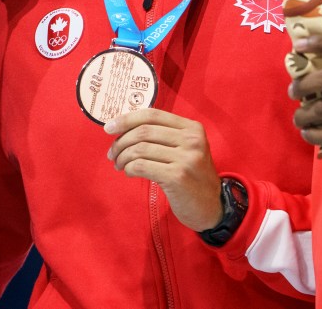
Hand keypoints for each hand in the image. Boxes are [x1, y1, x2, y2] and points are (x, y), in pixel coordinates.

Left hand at [104, 109, 223, 231]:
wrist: (213, 207)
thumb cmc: (193, 177)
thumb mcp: (186, 150)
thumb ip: (163, 136)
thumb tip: (124, 127)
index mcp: (192, 128)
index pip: (152, 114)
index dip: (127, 119)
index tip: (109, 128)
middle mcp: (191, 140)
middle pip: (144, 131)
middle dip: (121, 142)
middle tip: (112, 154)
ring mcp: (186, 158)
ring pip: (140, 149)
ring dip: (122, 157)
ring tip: (119, 165)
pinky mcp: (178, 177)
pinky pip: (141, 166)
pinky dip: (129, 168)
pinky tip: (128, 172)